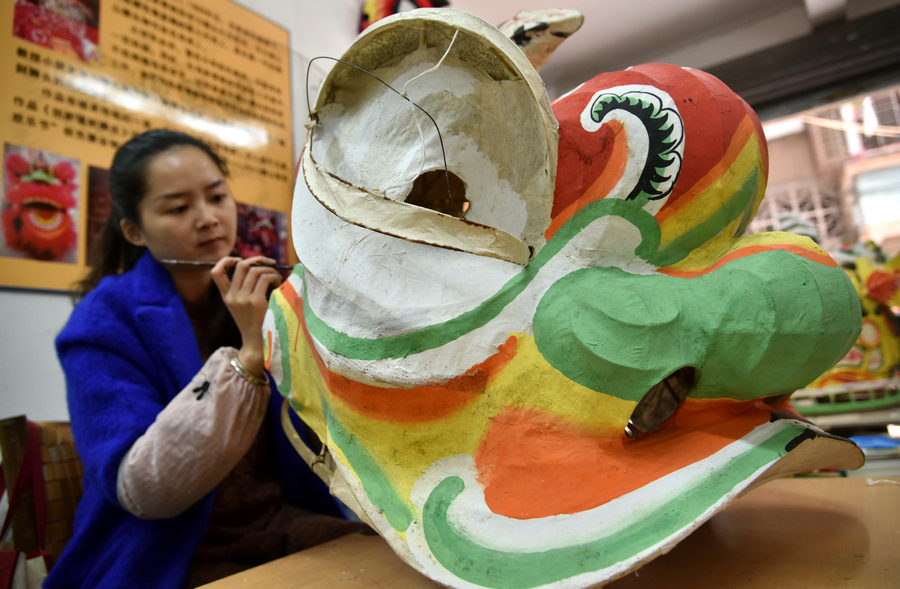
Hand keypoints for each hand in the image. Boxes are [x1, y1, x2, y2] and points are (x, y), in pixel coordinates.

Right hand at [210, 256, 283, 376]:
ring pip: (256, 270)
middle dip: (258, 259)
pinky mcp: (255, 302)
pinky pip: (265, 278)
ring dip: (270, 270)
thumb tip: (260, 267)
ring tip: (277, 279)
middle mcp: (232, 296)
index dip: (226, 261)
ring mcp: (243, 299)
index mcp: (226, 297)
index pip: (215, 272)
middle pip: (241, 265)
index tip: (240, 260)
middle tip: (271, 263)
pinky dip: (275, 277)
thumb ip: (246, 289)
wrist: (258, 345)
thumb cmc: (256, 324)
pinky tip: (279, 286)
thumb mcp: (244, 306)